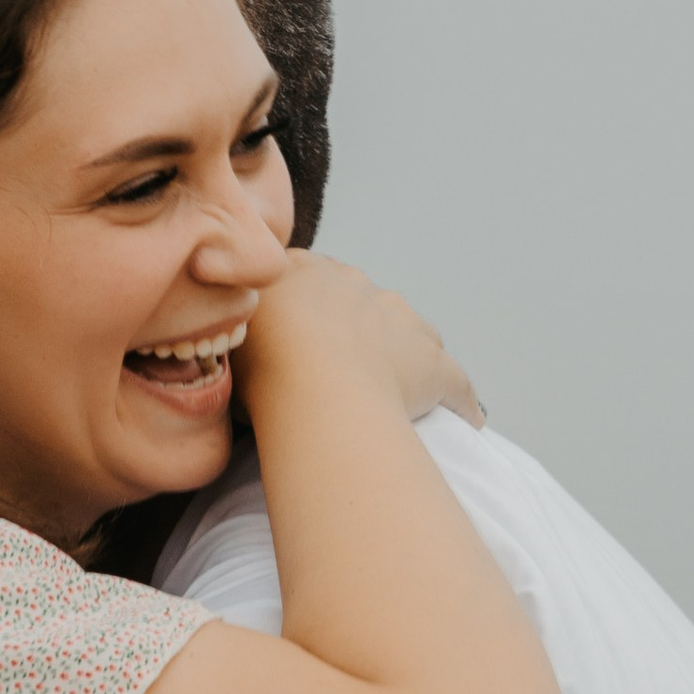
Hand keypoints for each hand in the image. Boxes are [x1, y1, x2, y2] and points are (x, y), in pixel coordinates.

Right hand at [238, 253, 482, 432]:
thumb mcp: (228, 332)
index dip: (305, 305)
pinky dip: (459, 399)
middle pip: (364, 303)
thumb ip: (236, 327)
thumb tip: (228, 339)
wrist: (309, 382)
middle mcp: (358, 287)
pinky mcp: (432, 364)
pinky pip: (453, 382)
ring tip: (394, 392)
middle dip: (357, 329)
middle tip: (338, 369)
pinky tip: (465, 420)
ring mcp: (400, 321)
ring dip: (405, 358)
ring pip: (412, 334)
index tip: (296, 330)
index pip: (309, 276)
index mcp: (305, 273)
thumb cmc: (260, 362)